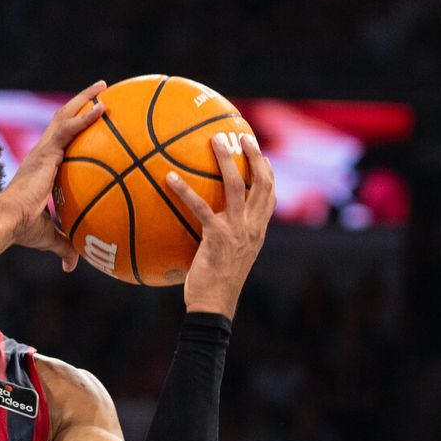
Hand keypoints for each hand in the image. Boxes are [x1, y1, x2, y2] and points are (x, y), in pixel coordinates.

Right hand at [0, 81, 108, 270]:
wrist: (7, 222)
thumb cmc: (23, 230)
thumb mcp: (51, 237)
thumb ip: (65, 245)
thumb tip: (73, 265)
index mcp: (42, 168)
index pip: (60, 142)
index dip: (74, 128)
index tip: (89, 119)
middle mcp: (42, 154)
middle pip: (62, 119)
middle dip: (81, 102)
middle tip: (101, 91)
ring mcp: (43, 150)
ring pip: (65, 115)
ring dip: (85, 99)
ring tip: (104, 86)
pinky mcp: (46, 152)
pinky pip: (70, 128)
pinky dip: (87, 117)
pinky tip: (104, 108)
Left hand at [165, 133, 276, 316]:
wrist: (214, 306)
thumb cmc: (215, 283)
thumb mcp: (228, 255)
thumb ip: (224, 234)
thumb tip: (206, 221)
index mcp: (258, 230)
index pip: (270, 194)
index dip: (267, 170)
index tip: (259, 152)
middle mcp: (253, 226)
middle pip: (261, 182)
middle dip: (253, 155)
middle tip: (240, 135)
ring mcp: (237, 230)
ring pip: (235, 186)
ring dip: (225, 160)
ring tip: (213, 140)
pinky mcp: (217, 237)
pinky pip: (200, 207)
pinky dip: (185, 190)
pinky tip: (169, 178)